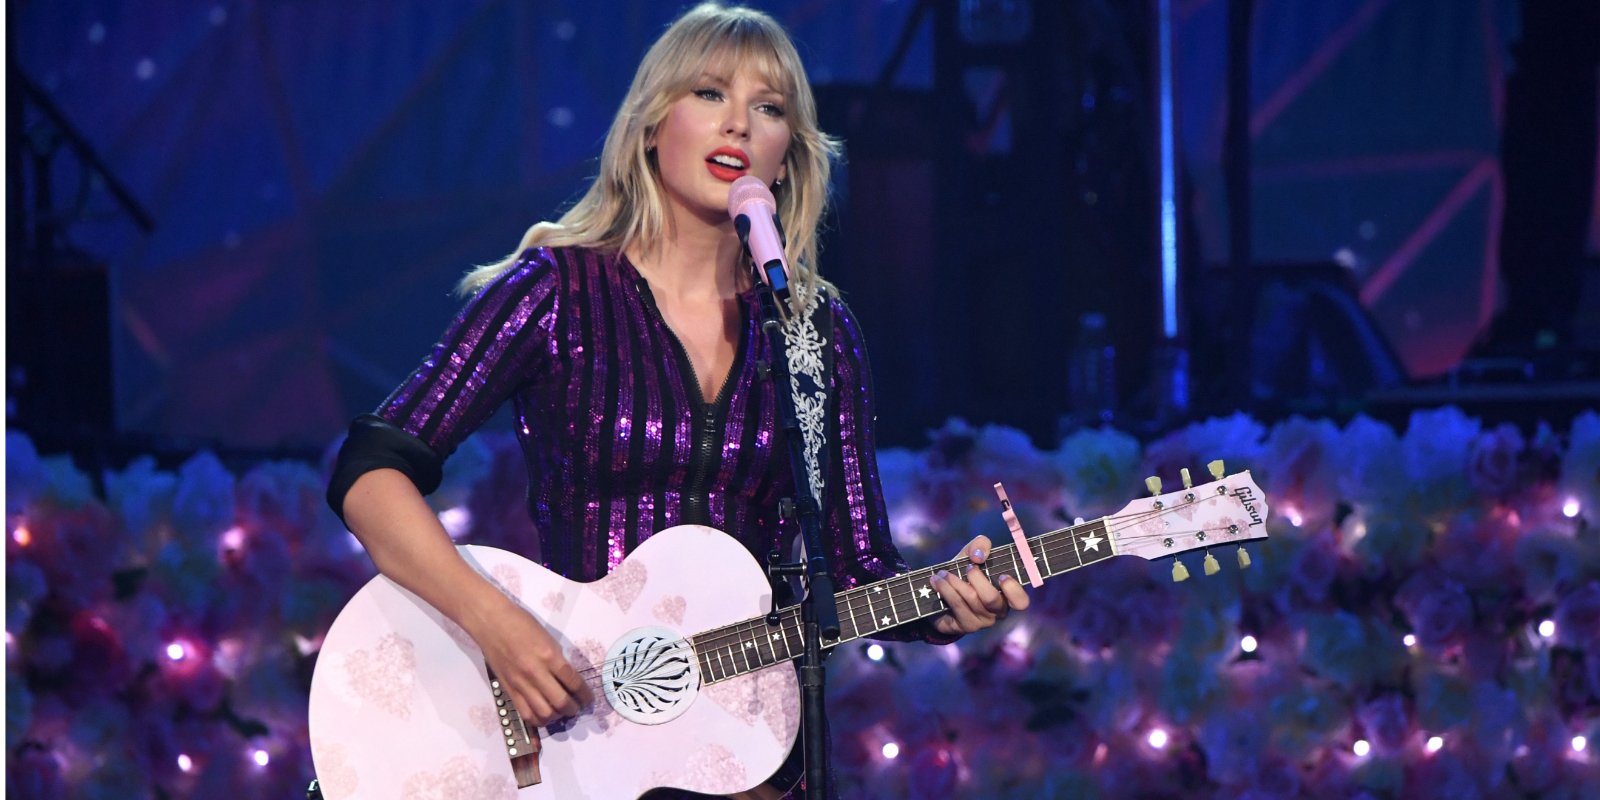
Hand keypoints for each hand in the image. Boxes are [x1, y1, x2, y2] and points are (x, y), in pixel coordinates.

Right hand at [465, 598, 594, 727]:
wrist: (491, 623)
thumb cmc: (521, 623)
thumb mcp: (547, 638)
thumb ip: (557, 660)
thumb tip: (567, 679)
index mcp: (549, 656)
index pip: (573, 682)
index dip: (585, 694)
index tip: (589, 699)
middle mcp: (536, 672)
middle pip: (561, 702)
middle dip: (573, 709)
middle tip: (576, 708)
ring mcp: (521, 683)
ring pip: (543, 713)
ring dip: (556, 716)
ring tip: (560, 712)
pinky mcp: (508, 690)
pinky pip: (525, 713)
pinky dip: (537, 719)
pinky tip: (543, 714)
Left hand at [929, 535, 1030, 637]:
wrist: (941, 594)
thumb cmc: (964, 572)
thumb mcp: (973, 555)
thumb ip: (980, 545)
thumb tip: (979, 556)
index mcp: (1007, 596)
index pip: (1021, 602)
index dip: (1014, 590)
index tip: (1002, 576)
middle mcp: (997, 612)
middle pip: (992, 599)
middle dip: (977, 578)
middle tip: (967, 567)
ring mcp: (981, 621)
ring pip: (971, 600)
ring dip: (955, 582)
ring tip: (942, 573)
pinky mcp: (965, 626)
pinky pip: (957, 605)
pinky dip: (945, 590)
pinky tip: (937, 581)